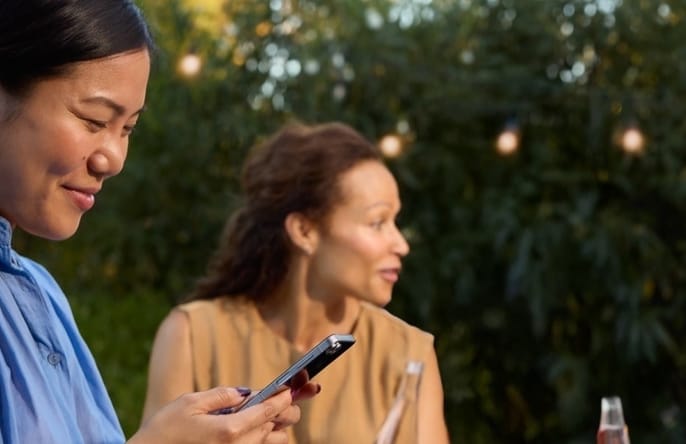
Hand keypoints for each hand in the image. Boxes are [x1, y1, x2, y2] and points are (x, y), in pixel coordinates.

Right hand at [128, 386, 298, 443]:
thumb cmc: (164, 432)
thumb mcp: (190, 403)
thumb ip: (222, 395)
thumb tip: (246, 392)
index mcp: (229, 430)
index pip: (268, 412)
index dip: (282, 398)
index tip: (289, 390)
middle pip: (275, 428)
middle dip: (282, 412)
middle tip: (283, 400)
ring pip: (269, 443)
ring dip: (272, 428)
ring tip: (266, 415)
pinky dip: (260, 439)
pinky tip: (252, 428)